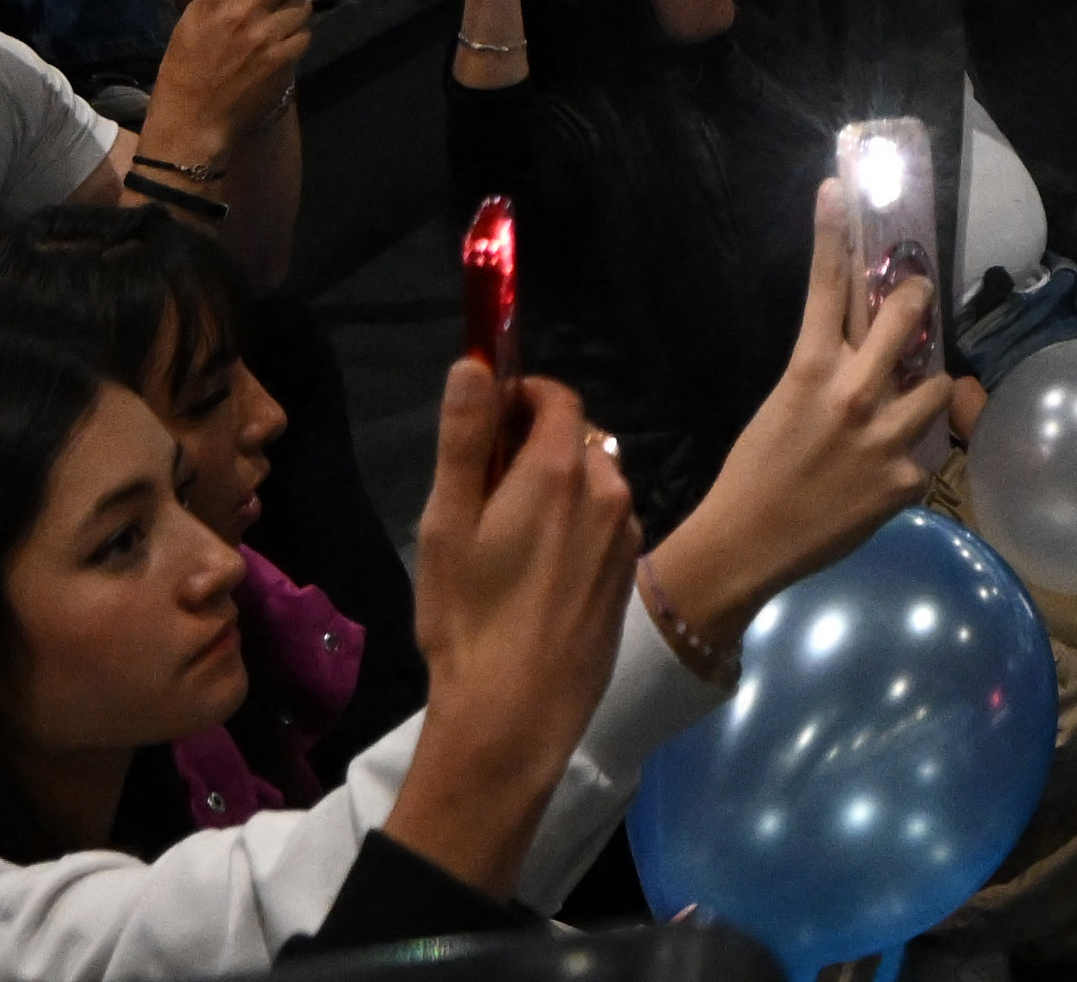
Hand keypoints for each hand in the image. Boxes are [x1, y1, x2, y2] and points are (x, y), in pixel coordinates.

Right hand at [142, 0, 313, 139]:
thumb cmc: (183, 75)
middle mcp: (241, 13)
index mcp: (210, 2)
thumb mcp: (190, 26)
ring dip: (293, 12)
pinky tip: (281, 50)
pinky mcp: (285, 60)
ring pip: (302, 5)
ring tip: (278, 26)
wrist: (194, 124)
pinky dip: (296, 39)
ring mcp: (266, 37)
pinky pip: (305, 35)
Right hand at [378, 356, 646, 890]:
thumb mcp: (447, 523)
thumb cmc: (470, 617)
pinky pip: (604, 523)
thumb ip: (464, 437)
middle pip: (574, 437)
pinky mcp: (629, 573)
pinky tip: (537, 574)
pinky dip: (575, 525)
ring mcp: (626, 534)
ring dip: (556, 486)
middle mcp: (607, 489)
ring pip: (592, 481)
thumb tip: (474, 361)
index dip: (518, 397)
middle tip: (483, 490)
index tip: (485, 424)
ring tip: (506, 538)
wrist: (517, 714)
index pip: (554, 396)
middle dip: (532, 445)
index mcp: (560, 469)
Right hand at [661, 176, 959, 633]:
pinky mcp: (905, 481)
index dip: (834, 232)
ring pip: (937, 385)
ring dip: (926, 389)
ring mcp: (884, 438)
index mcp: (809, 369)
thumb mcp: (782, 403)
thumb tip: (860, 341)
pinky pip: (928, 450)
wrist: (746, 545)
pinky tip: (887, 471)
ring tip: (909, 403)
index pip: (827, 285)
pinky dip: (914, 454)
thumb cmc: (756, 471)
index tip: (840, 187)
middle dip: (917, 299)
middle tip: (918, 295)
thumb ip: (825, 369)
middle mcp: (852, 394)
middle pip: (906, 316)